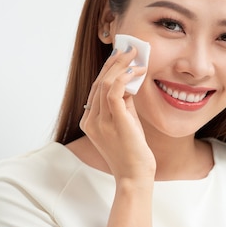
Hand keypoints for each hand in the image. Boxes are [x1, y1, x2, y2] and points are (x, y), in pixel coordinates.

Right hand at [79, 47, 155, 183]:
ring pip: (105, 83)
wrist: (134, 177)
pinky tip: (135, 72)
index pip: (96, 88)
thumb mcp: (126, 123)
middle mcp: (91, 120)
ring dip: (121, 66)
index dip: (108, 69)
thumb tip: (130, 81)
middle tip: (129, 49)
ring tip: (134, 56)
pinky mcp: (114, 122)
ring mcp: (100, 122)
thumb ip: (124, 103)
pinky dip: (124, 77)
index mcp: (90, 121)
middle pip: (99, 82)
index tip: (120, 55)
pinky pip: (114, 92)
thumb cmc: (132, 152)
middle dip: (114, 62)